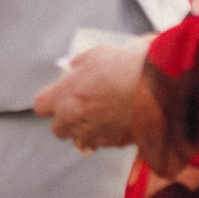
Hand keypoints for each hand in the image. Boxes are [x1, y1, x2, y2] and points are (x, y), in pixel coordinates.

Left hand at [33, 40, 148, 151]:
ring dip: (86, 131)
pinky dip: (108, 135)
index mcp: (64, 96)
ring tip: (102, 116)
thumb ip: (79, 65)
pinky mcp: (115, 143)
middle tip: (80, 109)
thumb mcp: (95, 55)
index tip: (58, 97)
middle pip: (58, 129)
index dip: (49, 102)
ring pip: (81, 141)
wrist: (157, 84)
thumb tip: (74, 68)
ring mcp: (94, 134)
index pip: (41, 107)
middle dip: (66, 121)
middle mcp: (74, 119)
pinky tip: (119, 121)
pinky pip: (104, 142)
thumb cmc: (124, 65)